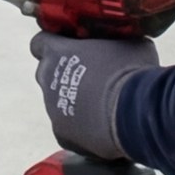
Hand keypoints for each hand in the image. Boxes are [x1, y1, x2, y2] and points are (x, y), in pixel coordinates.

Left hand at [29, 31, 158, 160]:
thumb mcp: (128, 42)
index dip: (54, 44)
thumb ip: (113, 39)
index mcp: (57, 51)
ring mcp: (52, 109)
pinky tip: (103, 125)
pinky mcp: (62, 134)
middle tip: (91, 76)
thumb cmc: (131, 70)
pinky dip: (81, 127)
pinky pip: (67, 128)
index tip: (70, 46)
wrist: (134, 112)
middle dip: (63, 73)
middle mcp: (47, 79)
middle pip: (46, 73)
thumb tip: (123, 39)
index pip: (39, 42)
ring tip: (103, 104)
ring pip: (57, 102)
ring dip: (75, 101)